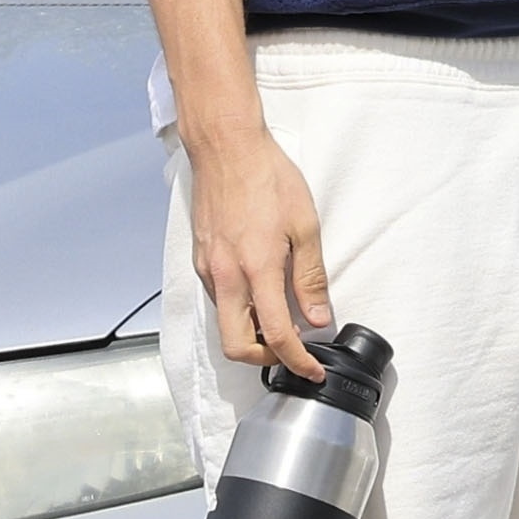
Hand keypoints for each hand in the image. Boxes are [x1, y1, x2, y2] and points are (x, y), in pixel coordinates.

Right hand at [185, 119, 332, 377]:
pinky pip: (218, 299)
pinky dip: (239, 309)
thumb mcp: (305, 225)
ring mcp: (209, 269)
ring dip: (250, 332)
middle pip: (235, 345)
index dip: (296, 361)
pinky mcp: (200, 259)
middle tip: (290, 351)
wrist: (226, 147)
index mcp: (257, 268)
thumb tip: (317, 317)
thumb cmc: (267, 178)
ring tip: (280, 316)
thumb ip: (310, 277)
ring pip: (225, 323)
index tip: (311, 370)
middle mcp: (226, 275)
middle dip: (264, 359)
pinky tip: (259, 291)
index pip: (275, 335)